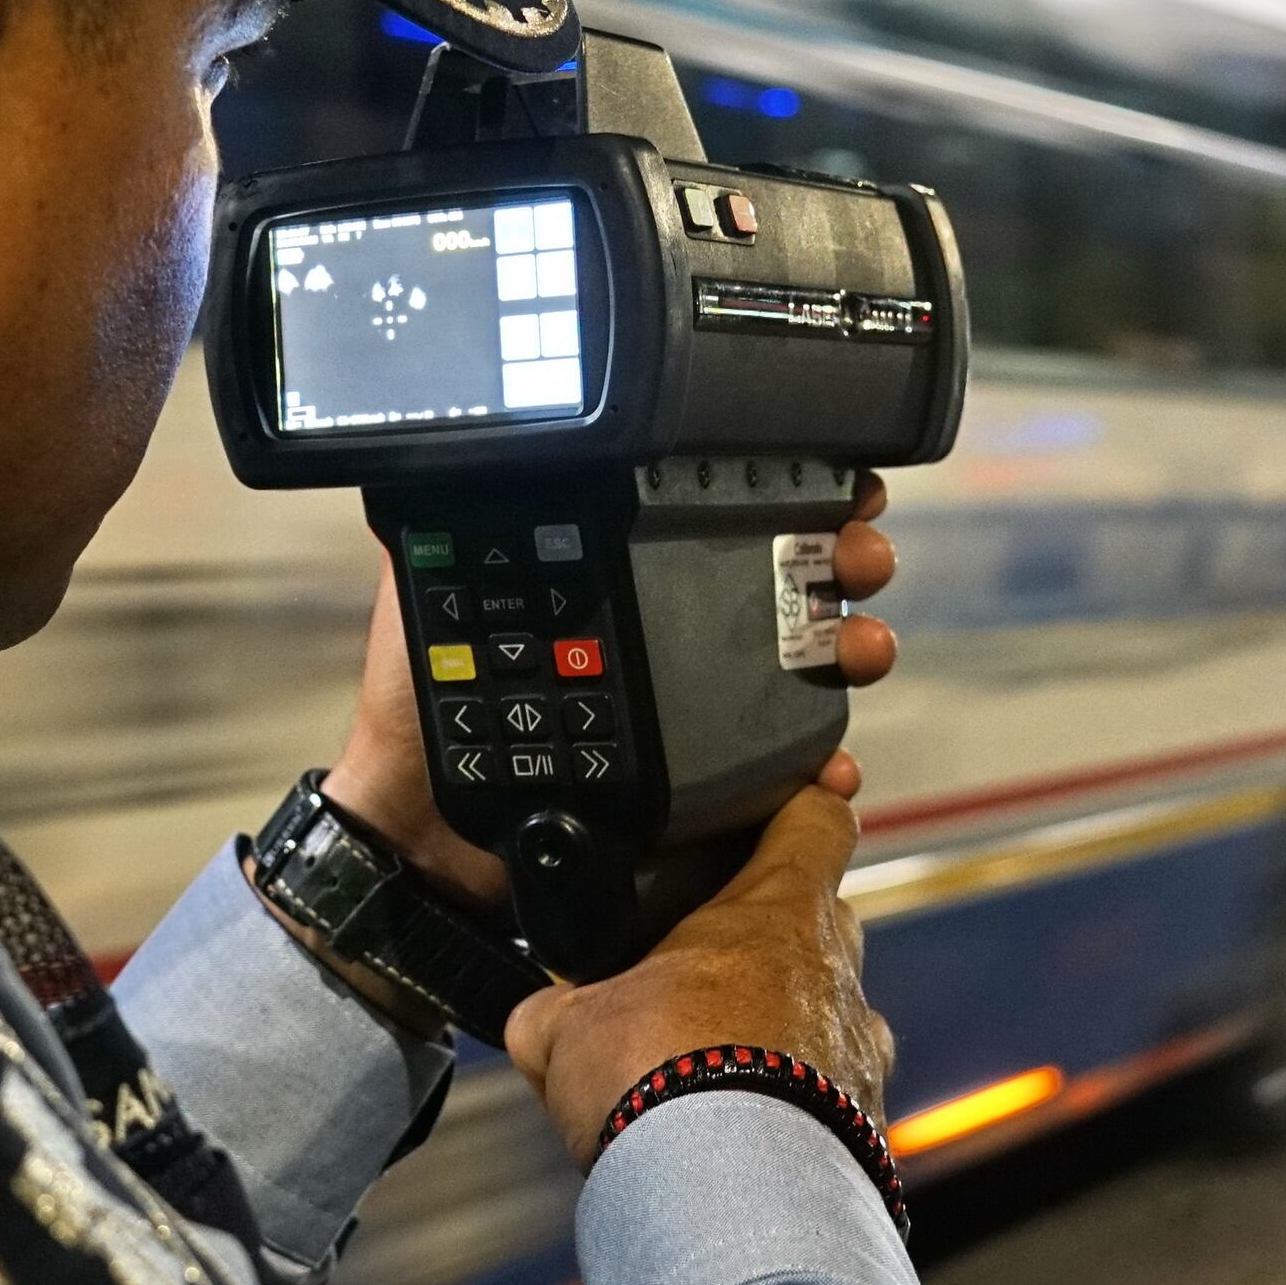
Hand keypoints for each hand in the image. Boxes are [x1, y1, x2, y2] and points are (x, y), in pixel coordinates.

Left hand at [317, 476, 904, 910]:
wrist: (428, 839)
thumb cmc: (427, 717)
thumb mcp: (432, 601)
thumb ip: (458, 527)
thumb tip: (468, 445)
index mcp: (632, 582)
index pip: (724, 519)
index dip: (791, 491)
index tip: (836, 474)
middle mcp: (681, 641)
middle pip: (791, 584)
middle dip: (845, 557)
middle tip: (856, 554)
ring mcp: (704, 717)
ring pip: (809, 670)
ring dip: (854, 649)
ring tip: (857, 649)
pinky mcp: (712, 794)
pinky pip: (790, 778)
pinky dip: (826, 772)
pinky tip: (832, 767)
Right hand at [501, 784, 890, 1162]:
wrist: (722, 1194)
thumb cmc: (657, 1080)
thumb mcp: (566, 1026)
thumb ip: (558, 1007)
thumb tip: (542, 1016)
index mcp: (776, 910)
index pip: (818, 817)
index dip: (804, 802)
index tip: (793, 800)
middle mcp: (835, 972)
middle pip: (822, 921)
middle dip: (768, 940)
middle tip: (704, 970)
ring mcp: (858, 1050)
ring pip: (828, 1014)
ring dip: (783, 1030)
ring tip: (715, 1068)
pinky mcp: (866, 1124)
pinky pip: (832, 1095)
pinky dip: (794, 1105)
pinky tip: (738, 1133)